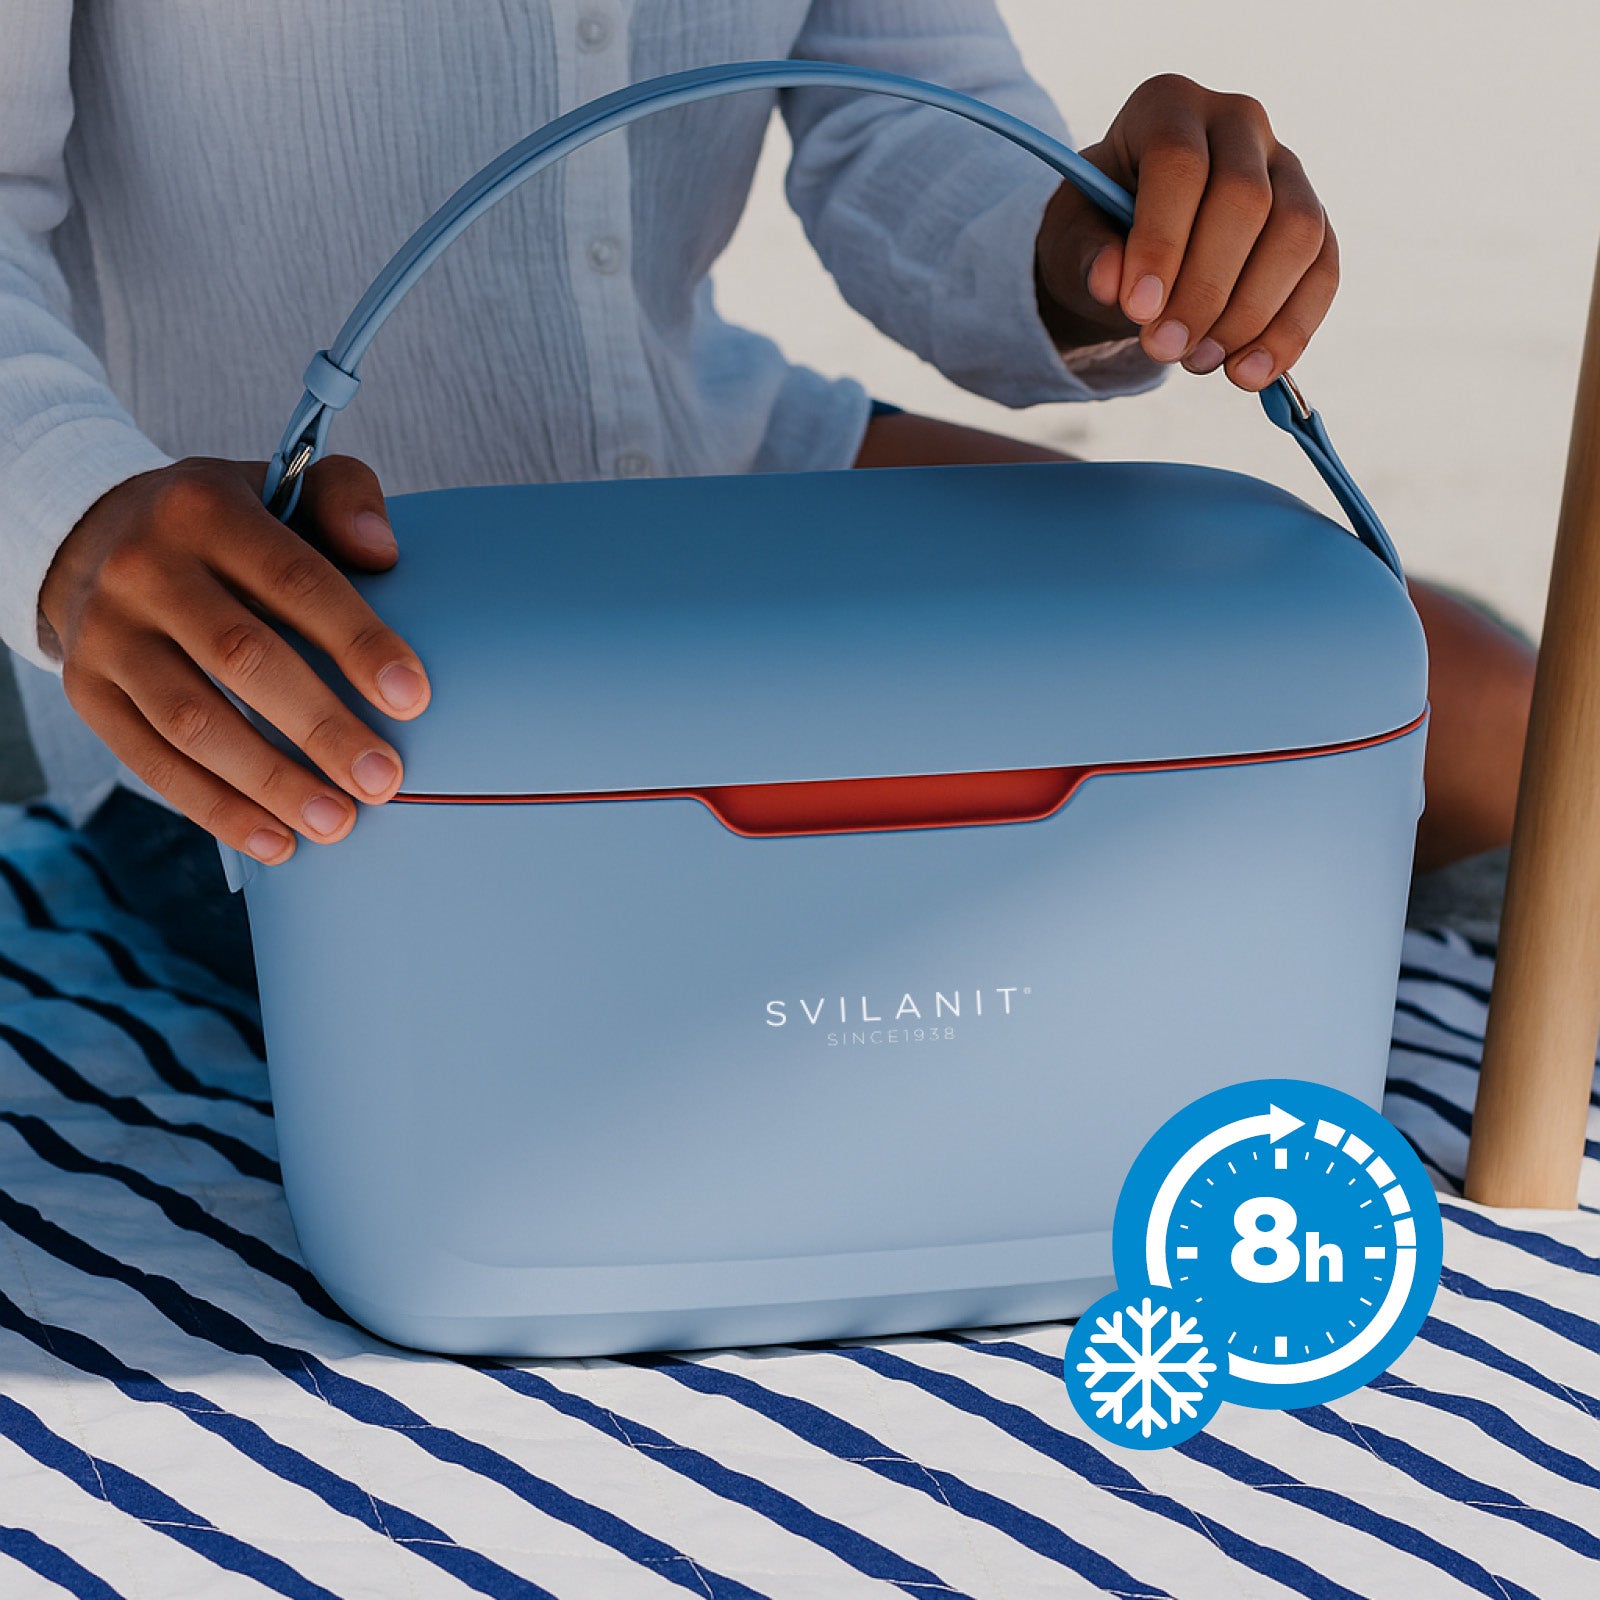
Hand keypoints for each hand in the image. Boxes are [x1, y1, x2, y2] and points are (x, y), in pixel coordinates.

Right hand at [38, 456, 430, 864]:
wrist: (98, 535)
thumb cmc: (230, 524)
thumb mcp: (284, 488)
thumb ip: (345, 500)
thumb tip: (384, 553)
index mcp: (204, 509)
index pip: (293, 577)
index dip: (356, 639)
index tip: (413, 698)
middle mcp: (144, 567)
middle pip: (242, 657)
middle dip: (320, 726)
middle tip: (384, 779)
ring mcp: (107, 633)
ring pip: (191, 722)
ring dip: (270, 782)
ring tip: (338, 823)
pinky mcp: (87, 690)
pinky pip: (151, 762)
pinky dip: (217, 809)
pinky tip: (277, 842)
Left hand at [1034, 73, 1337, 390]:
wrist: (1132, 245)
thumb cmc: (1098, 231)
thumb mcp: (1071, 239)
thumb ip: (1085, 255)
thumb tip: (1112, 284)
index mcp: (1168, 107)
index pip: (1179, 166)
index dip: (1162, 242)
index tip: (1138, 312)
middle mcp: (1238, 122)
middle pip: (1246, 201)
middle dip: (1205, 289)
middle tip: (1164, 350)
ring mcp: (1286, 168)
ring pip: (1297, 235)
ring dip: (1250, 313)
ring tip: (1199, 364)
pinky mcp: (1314, 222)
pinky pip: (1322, 273)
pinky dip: (1290, 331)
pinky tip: (1250, 375)